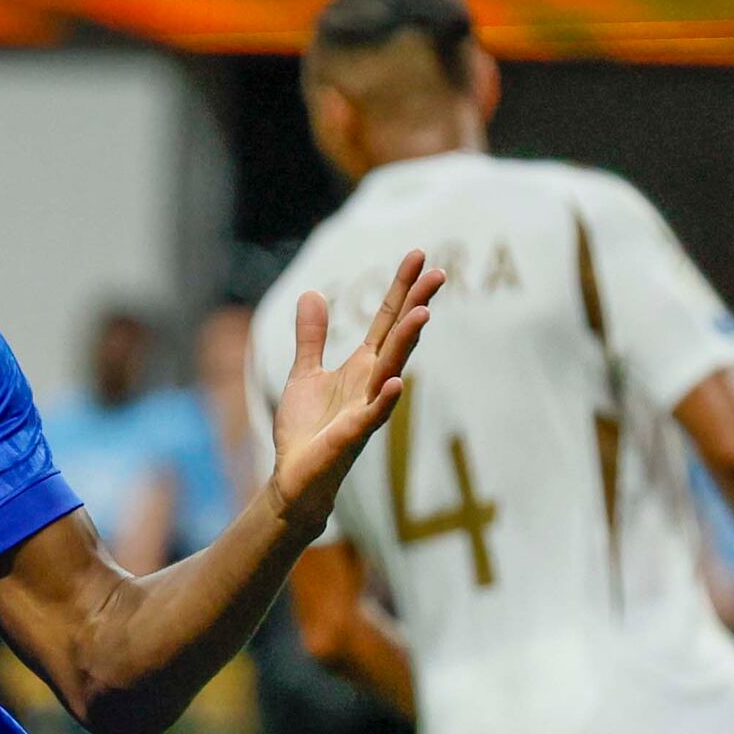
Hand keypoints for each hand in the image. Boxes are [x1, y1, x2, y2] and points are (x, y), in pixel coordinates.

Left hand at [268, 251, 443, 526]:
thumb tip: (313, 293)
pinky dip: (386, 399)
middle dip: (416, 306)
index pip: (388, 320)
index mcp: (362, 366)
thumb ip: (312, 336)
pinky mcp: (353, 436)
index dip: (402, 288)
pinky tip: (397, 381)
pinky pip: (374, 415)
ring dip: (407, 344)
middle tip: (438, 273)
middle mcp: (372, 383)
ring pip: (392, 370)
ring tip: (422, 314)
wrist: (295, 479)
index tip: (419, 255)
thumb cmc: (306, 431)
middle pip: (399, 338)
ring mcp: (367, 409)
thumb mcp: (305, 373)